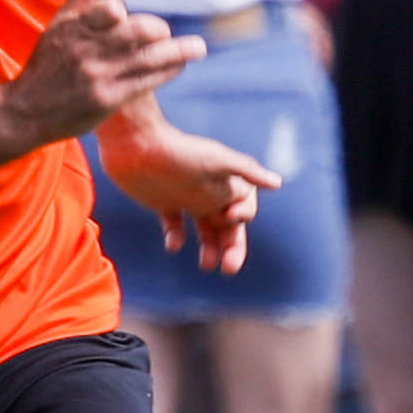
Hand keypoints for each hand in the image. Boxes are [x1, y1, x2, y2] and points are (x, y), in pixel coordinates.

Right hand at [0, 0, 200, 145]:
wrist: (24, 113)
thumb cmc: (44, 67)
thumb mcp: (56, 28)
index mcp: (73, 28)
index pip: (110, 9)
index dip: (123, 11)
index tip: (128, 16)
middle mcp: (86, 50)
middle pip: (136, 32)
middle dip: (158, 30)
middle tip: (167, 32)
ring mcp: (98, 76)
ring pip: (148, 58)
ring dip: (178, 51)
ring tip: (199, 47)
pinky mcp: (107, 100)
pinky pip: (146, 81)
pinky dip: (167, 72)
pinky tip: (179, 66)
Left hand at [101, 114, 279, 274]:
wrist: (134, 144)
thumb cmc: (179, 151)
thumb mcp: (216, 160)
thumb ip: (247, 172)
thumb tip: (277, 183)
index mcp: (225, 182)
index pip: (245, 207)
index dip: (243, 216)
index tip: (230, 216)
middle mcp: (209, 192)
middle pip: (228, 226)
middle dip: (232, 247)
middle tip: (229, 268)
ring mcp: (187, 198)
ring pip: (205, 231)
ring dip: (209, 248)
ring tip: (207, 266)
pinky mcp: (164, 204)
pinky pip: (175, 227)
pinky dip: (176, 238)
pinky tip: (173, 244)